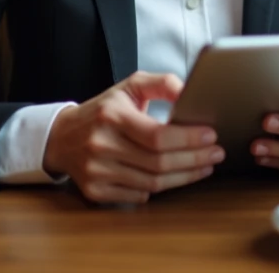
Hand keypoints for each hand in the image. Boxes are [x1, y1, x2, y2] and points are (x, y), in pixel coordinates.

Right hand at [42, 71, 223, 204]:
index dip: (188, 138)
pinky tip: (176, 177)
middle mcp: (102, 145)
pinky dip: (160, 188)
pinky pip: (138, 195)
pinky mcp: (95, 191)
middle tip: (216, 153)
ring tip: (204, 166)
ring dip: (184, 177)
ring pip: (152, 182)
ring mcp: (97, 171)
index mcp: (112, 116)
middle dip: (194, 159)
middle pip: (158, 162)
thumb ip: (162, 83)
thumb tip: (191, 92)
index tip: (211, 135)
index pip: (157, 135)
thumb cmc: (104, 110)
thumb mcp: (130, 86)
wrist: (62, 136)